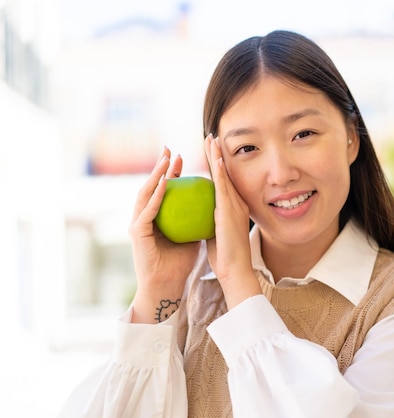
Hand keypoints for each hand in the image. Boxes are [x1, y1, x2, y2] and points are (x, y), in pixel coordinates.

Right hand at [128, 146, 200, 322]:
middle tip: (169, 148)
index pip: (166, 189)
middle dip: (160, 166)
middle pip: (153, 186)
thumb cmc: (181, 262)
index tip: (182, 155)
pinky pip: (148, 210)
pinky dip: (156, 196)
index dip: (172, 171)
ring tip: (165, 160)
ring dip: (156, 175)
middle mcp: (145, 216)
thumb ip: (197, 217)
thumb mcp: (193, 234)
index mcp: (158, 216)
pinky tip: (165, 183)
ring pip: (145, 193)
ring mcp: (138, 224)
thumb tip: (214, 200)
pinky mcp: (137, 233)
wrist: (167, 285)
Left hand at [204, 134, 260, 308]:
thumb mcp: (216, 234)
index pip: (223, 182)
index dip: (218, 165)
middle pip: (225, 172)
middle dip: (218, 153)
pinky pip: (222, 184)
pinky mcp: (229, 209)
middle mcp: (236, 202)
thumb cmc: (224, 256)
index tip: (212, 151)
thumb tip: (199, 216)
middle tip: (212, 136)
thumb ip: (211, 221)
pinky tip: (214, 155)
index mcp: (233, 208)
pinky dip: (219, 169)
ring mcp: (234, 204)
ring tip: (212, 138)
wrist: (234, 269)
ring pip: (224, 174)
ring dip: (217, 154)